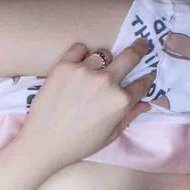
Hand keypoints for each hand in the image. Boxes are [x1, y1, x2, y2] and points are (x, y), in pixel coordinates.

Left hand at [17, 40, 154, 168]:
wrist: (43, 143)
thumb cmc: (78, 144)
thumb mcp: (110, 136)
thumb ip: (129, 117)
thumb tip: (146, 104)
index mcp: (121, 102)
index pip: (142, 83)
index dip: (146, 79)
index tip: (146, 75)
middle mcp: (106, 82)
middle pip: (131, 56)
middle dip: (139, 49)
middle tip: (141, 44)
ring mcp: (85, 71)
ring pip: (103, 53)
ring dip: (104, 60)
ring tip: (96, 69)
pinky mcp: (64, 66)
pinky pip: (80, 48)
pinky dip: (82, 53)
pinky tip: (79, 64)